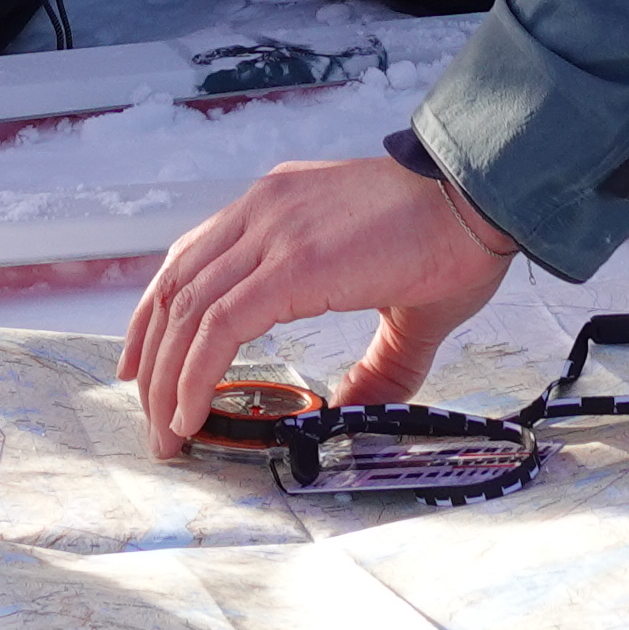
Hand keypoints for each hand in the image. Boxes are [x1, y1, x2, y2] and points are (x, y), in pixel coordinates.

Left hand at [120, 150, 516, 448]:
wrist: (485, 197)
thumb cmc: (453, 238)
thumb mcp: (398, 306)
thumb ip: (374, 364)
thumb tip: (354, 412)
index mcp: (278, 206)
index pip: (191, 260)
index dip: (157, 317)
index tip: (143, 366)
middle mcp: (263, 210)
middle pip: (176, 288)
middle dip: (153, 360)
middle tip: (152, 418)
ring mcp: (273, 230)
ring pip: (187, 309)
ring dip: (166, 377)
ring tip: (166, 432)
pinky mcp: (292, 262)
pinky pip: (220, 325)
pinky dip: (195, 373)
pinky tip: (192, 412)